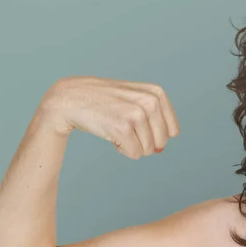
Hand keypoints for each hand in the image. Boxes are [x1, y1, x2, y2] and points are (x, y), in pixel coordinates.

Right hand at [41, 76, 179, 158]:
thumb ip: (154, 122)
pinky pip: (135, 153)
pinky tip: (110, 132)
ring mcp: (137, 114)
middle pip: (161, 142)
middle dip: (144, 141)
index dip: (154, 134)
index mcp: (157, 93)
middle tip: (125, 126)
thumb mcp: (135, 101)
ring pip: (148, 150)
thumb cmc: (106, 102)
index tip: (137, 123)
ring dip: (131, 144)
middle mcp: (150, 102)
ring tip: (116, 126)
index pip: (172, 131)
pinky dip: (122, 149)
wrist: (73, 98)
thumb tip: (160, 150)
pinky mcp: (123, 128)